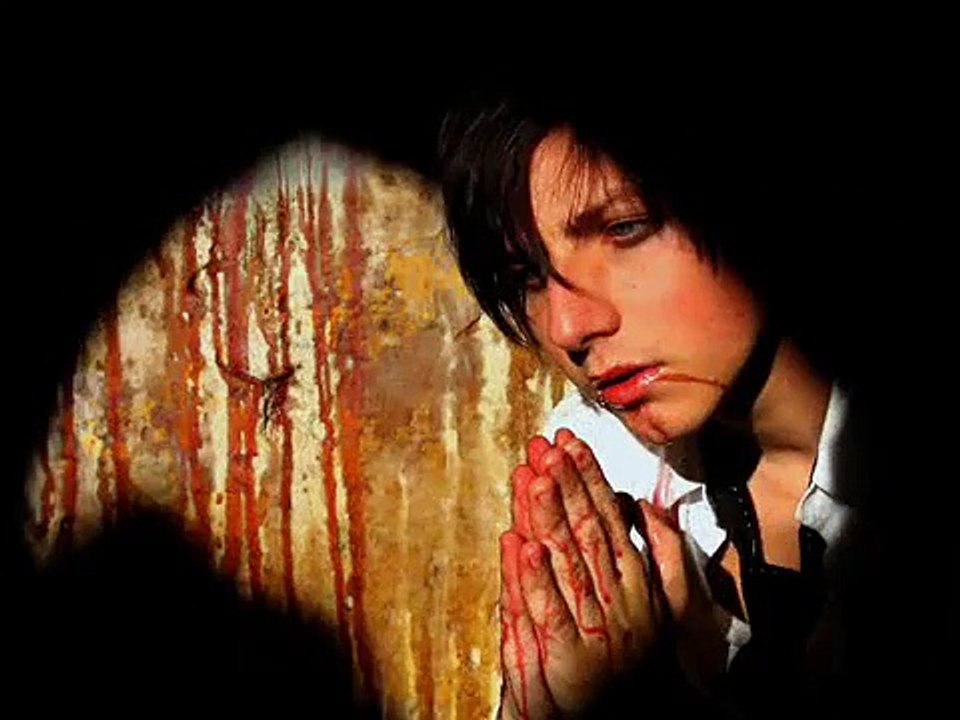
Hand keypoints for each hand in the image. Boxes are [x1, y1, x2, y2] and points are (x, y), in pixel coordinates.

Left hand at [498, 428, 686, 716]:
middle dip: (566, 484)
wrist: (632, 718)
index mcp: (637, 581)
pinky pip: (550, 611)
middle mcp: (618, 598)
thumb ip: (663, 552)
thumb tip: (646, 504)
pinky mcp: (570, 658)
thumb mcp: (669, 604)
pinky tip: (522, 545)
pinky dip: (534, 579)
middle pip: (586, 531)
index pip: (608, 518)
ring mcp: (595, 627)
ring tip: (533, 477)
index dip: (588, 478)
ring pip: (566, 561)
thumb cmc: (643, 660)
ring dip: (548, 517)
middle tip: (546, 446)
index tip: (570, 443)